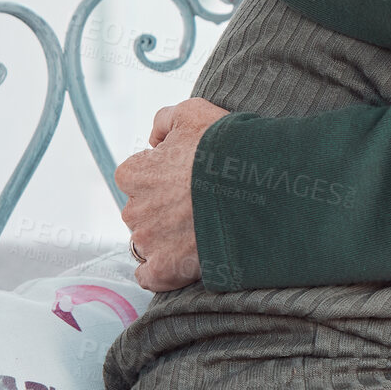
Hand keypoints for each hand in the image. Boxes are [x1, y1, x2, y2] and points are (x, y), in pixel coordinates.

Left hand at [114, 97, 227, 291]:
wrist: (256, 182)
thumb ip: (164, 121)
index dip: (161, 174)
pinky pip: (150, 276)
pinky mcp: (167, 268)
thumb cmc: (225, 144)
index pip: (136, 176)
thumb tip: (155, 139)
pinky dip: (160, 272)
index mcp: (134, 174)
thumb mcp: (193, 112)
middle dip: (164, 206)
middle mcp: (134, 209)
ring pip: (148, 242)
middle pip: (142, 210)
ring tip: (200, 227)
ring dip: (167, 236)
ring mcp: (150, 242)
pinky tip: (178, 262)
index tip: (184, 175)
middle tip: (198, 200)